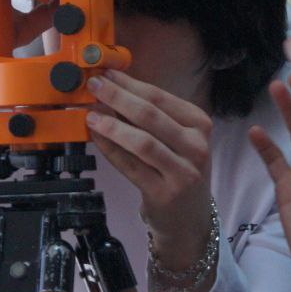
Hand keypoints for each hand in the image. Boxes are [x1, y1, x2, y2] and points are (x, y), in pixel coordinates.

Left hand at [83, 71, 213, 288]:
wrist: (189, 218)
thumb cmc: (177, 169)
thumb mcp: (176, 138)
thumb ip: (151, 115)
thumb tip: (112, 86)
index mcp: (199, 124)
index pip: (160, 97)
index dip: (129, 83)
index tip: (105, 73)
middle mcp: (196, 146)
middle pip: (151, 115)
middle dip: (117, 97)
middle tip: (93, 86)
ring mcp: (183, 172)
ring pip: (142, 142)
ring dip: (112, 124)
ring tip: (90, 114)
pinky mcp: (165, 193)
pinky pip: (131, 166)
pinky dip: (111, 150)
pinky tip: (96, 137)